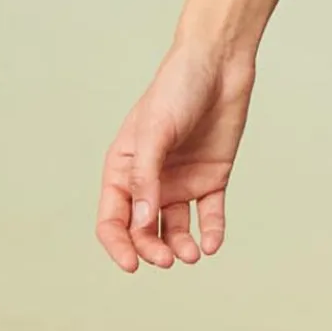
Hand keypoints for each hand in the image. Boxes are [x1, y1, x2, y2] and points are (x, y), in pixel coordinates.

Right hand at [96, 40, 255, 271]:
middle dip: (152, 249)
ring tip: (192, 254)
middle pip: (143, 230)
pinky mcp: (211, 178)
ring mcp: (181, 181)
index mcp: (123, 168)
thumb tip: (141, 221)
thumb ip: (145, 177)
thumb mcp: (154, 132)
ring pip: (175, 228)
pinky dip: (210, 232)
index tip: (133, 265)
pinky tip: (211, 244)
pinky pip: (209, 215)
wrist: (219, 65)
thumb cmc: (177, 89)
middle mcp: (150, 181)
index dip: (118, 246)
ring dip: (181, 246)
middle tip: (170, 259)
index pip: (112, 219)